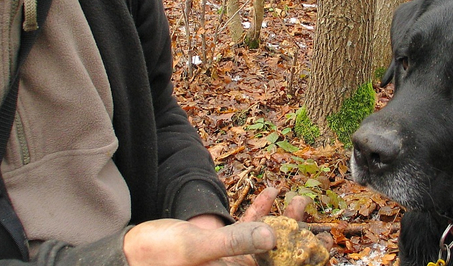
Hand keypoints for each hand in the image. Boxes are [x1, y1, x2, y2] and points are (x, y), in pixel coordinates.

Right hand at [123, 188, 311, 265]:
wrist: (127, 253)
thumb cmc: (156, 256)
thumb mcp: (195, 247)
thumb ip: (234, 242)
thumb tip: (273, 237)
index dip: (303, 261)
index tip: (325, 247)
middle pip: (279, 257)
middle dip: (299, 235)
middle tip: (311, 208)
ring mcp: (233, 262)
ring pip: (267, 242)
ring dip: (283, 220)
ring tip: (298, 197)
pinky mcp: (224, 249)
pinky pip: (248, 231)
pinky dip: (259, 213)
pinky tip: (270, 192)